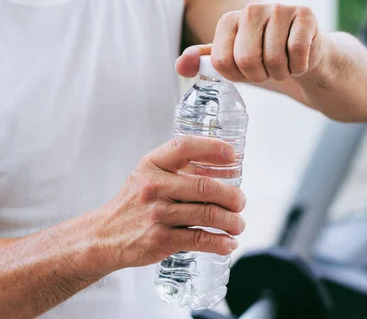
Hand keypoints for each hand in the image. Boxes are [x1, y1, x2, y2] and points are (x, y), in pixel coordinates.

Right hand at [92, 136, 245, 269]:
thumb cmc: (135, 203)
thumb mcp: (149, 176)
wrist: (103, 236)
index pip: (185, 146)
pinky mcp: (160, 239)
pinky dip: (221, 242)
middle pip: (206, 186)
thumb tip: (226, 163)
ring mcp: (157, 213)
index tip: (233, 156)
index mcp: (153, 165)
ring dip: (232, 221)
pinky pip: (200, 239)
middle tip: (240, 202)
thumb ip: (180, 168)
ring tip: (238, 224)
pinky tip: (229, 243)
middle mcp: (154, 186)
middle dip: (233, 196)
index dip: (213, 148)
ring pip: (209, 214)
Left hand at [176, 3, 325, 81]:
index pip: (222, 61)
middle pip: (247, 60)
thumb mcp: (233, 59)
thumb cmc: (265, 56)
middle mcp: (252, 9)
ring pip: (274, 59)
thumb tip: (180, 66)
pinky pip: (297, 53)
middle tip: (267, 71)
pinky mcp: (305, 15)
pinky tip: (299, 60)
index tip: (247, 72)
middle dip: (260, 76)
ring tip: (284, 65)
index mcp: (229, 20)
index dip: (237, 76)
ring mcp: (279, 9)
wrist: (304, 53)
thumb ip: (205, 61)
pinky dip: (299, 67)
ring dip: (281, 73)